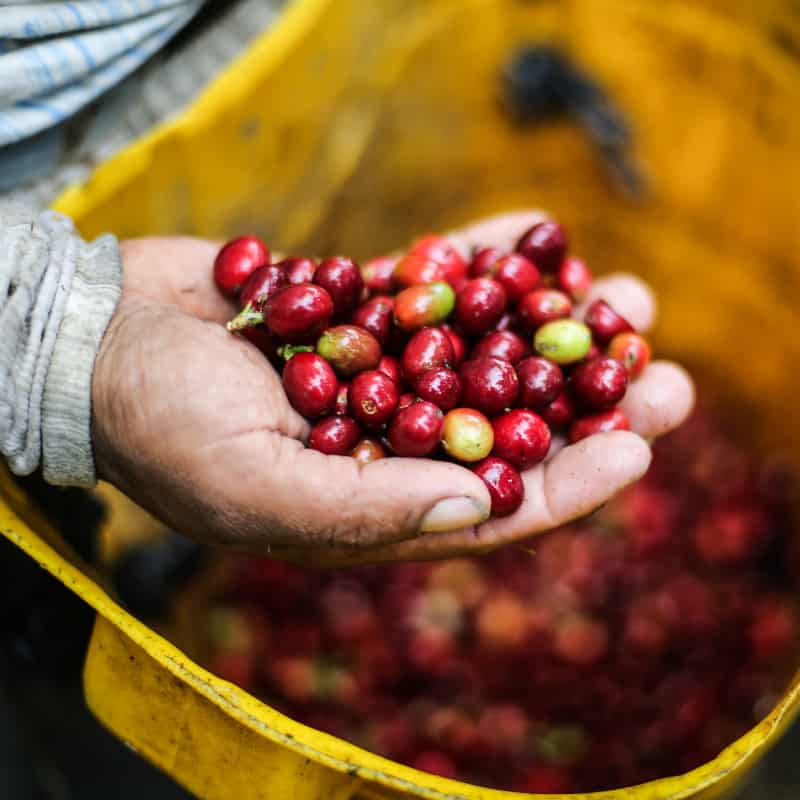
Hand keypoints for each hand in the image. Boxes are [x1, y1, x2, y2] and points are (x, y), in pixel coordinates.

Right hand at [92, 211, 693, 565]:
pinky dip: (475, 263)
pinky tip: (532, 237)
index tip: (638, 448)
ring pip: (483, 351)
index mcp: (368, 505)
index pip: (489, 507)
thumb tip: (480, 512)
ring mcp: (373, 371)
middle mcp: (384, 442)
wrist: (94, 342)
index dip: (568, 484)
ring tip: (628, 296)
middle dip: (587, 404)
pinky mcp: (356, 312)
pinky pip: (428, 287)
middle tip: (666, 374)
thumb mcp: (255, 487)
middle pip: (507, 428)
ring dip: (555, 325)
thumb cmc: (159, 425)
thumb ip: (367, 508)